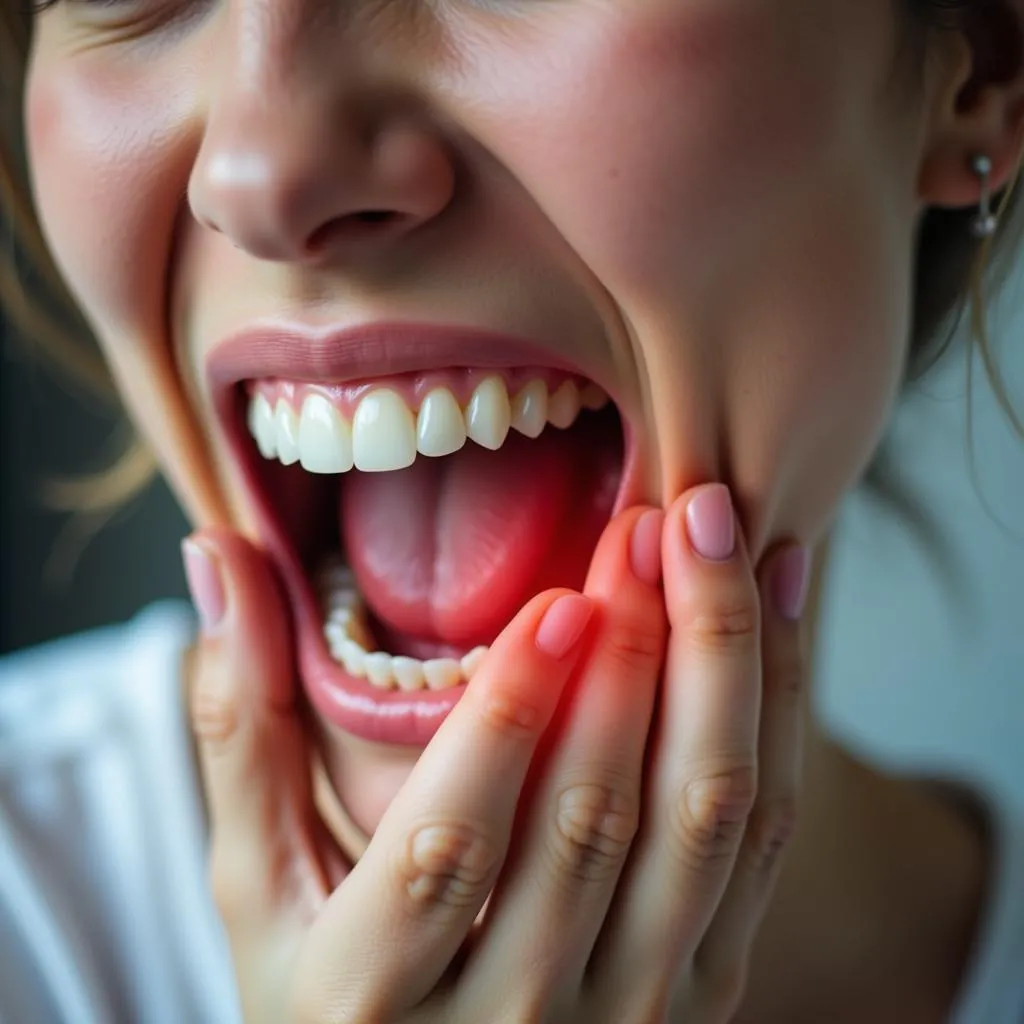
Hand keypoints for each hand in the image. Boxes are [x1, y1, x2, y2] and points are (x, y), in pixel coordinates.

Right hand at [184, 484, 809, 1022]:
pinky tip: (776, 611)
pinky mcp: (704, 991)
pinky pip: (758, 843)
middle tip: (653, 523)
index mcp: (373, 993)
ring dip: (723, 668)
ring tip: (721, 542)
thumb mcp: (257, 885)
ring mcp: (629, 1013)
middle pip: (598, 819)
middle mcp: (514, 1019)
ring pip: (701, 822)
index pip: (450, 847)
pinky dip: (776, 716)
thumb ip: (237, 725)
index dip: (507, 719)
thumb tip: (216, 556)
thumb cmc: (324, 994)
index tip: (557, 597)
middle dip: (635, 654)